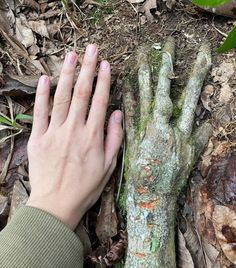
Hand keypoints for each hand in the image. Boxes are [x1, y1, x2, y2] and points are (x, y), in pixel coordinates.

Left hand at [26, 44, 122, 229]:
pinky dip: (42, 94)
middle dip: (87, 68)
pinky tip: (46, 78)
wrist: (56, 204)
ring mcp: (55, 132)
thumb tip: (118, 114)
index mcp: (93, 136)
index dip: (104, 80)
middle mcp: (74, 129)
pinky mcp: (38, 138)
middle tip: (91, 48)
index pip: (100, 101)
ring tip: (72, 55)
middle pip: (82, 93)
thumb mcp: (108, 166)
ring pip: (62, 97)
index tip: (106, 64)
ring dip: (67, 75)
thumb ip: (115, 138)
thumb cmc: (86, 187)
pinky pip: (40, 112)